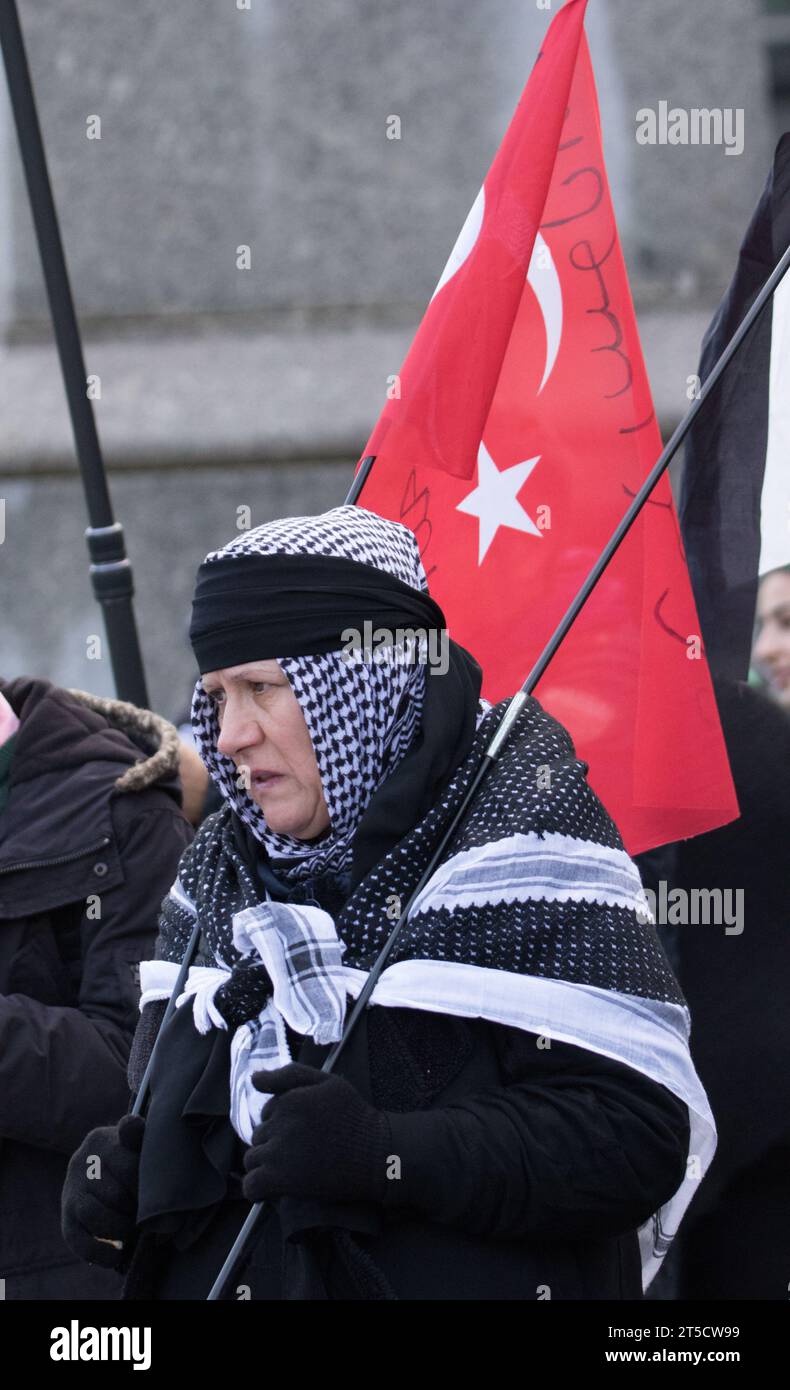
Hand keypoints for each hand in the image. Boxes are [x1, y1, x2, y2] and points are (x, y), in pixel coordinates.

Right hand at [61, 1113, 144, 1269]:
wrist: (104, 1171)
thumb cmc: (132, 1158)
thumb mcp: (138, 1143)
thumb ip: (141, 1136)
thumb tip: (134, 1128)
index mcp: (102, 1139)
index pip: (128, 1165)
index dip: (144, 1183)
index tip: (155, 1190)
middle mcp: (81, 1161)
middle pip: (116, 1193)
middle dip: (137, 1209)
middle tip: (151, 1215)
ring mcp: (70, 1189)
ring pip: (95, 1215)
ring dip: (120, 1229)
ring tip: (134, 1231)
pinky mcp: (66, 1217)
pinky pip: (78, 1239)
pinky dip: (99, 1252)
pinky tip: (116, 1255)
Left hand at [242, 1062, 391, 1205]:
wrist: (376, 1155)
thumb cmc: (354, 1117)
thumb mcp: (328, 1083)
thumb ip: (290, 1075)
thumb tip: (253, 1078)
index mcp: (289, 1099)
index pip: (267, 1112)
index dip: (282, 1123)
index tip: (303, 1133)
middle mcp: (280, 1122)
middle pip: (258, 1135)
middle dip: (274, 1143)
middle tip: (301, 1153)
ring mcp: (278, 1151)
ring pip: (252, 1159)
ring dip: (265, 1165)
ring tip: (290, 1170)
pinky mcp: (280, 1179)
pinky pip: (252, 1185)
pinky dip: (258, 1189)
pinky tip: (274, 1189)